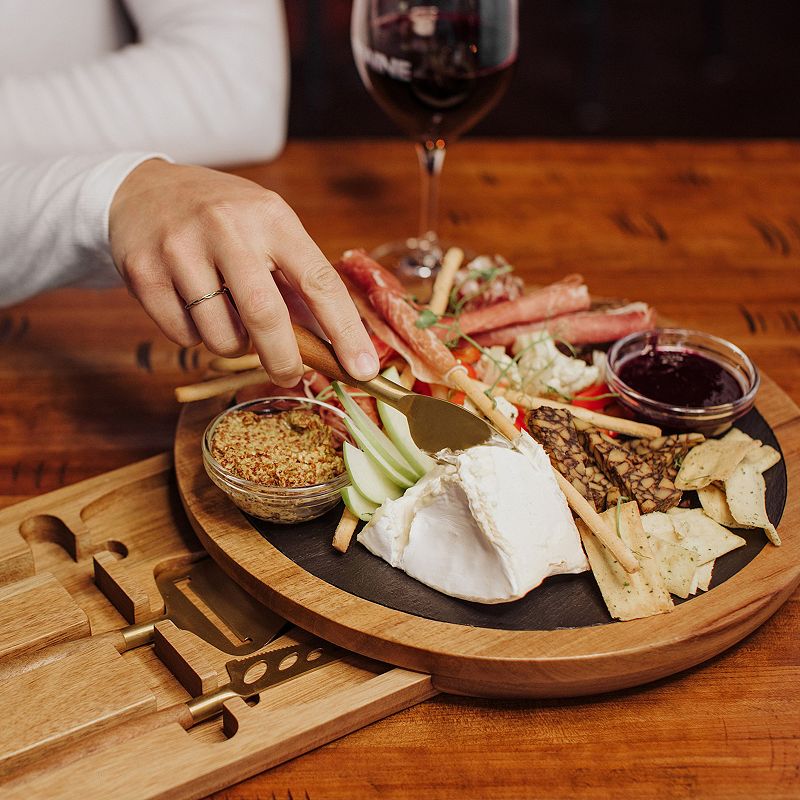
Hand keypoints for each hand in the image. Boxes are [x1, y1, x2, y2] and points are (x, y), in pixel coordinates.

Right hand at [109, 159, 378, 386]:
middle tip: (291, 375)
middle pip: (265, 315)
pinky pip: (183, 335)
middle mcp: (227, 228)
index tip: (363, 369)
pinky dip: (195, 335)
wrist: (141, 190)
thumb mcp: (267, 228)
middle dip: (284, 358)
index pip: (319, 282)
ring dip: (232, 344)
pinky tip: (191, 304)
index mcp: (272, 218)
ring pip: (221, 335)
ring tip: (225, 315)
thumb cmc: (222, 218)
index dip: (345, 332)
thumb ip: (297, 281)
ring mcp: (181, 248)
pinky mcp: (144, 272)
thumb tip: (333, 345)